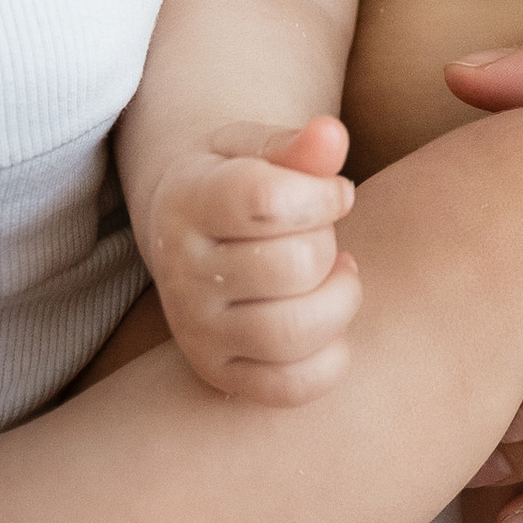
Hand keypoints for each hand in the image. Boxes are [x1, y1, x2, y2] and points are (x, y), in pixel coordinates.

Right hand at [142, 119, 359, 403]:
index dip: (324, 195)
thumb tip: (331, 135)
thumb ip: (297, 145)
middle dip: (329, 244)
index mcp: (187, 201)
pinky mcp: (219, 374)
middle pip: (294, 266)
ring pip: (296, 331)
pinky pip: (292, 387)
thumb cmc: (238, 182)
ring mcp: (197, 330)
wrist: (187, 235)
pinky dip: (330, 359)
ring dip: (340, 300)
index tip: (335, 192)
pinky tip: (327, 325)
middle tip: (320, 237)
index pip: (269, 200)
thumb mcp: (257, 149)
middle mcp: (182, 273)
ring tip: (336, 276)